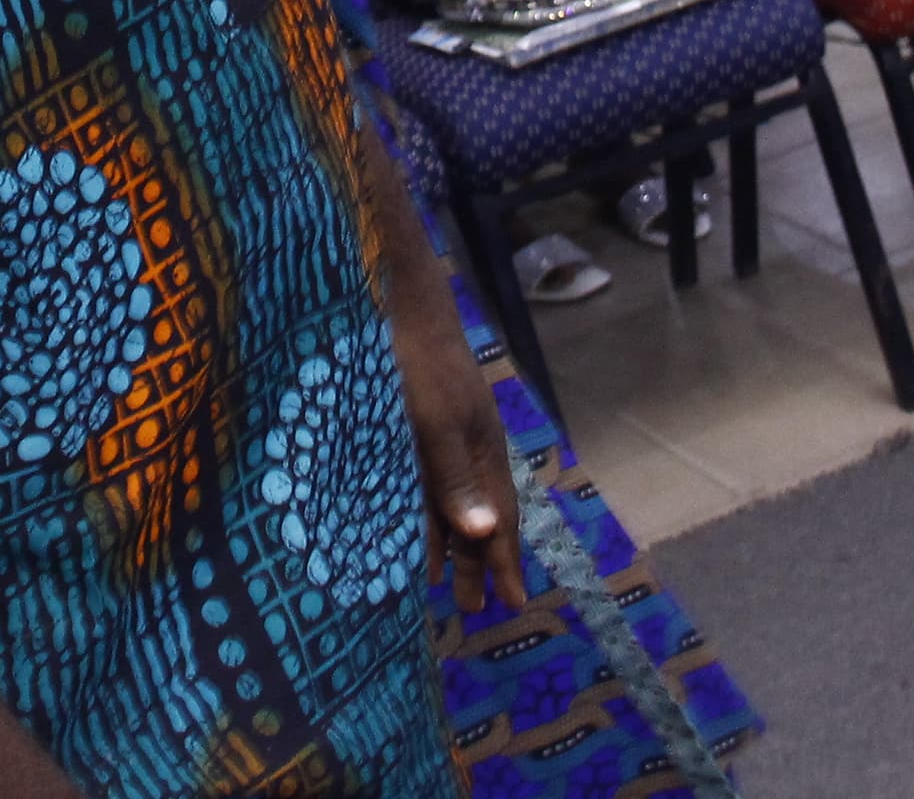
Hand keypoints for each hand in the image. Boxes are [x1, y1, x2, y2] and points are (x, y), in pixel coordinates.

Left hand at [389, 297, 525, 617]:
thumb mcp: (435, 424)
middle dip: (478, 562)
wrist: (399, 304)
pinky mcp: (412, 427)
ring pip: (449, 503)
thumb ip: (455, 479)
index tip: (514, 604)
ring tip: (445, 584)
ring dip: (449, 543)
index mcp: (483, 450)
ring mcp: (440, 438)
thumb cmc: (418, 363)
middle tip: (476, 609)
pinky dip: (420, 513)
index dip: (504, 561)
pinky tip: (406, 528)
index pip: (499, 519)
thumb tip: (485, 535)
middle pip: (477, 516)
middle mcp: (466, 448)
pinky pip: (421, 484)